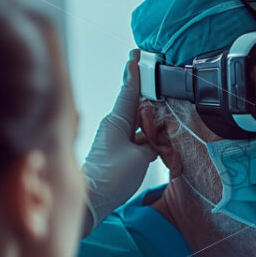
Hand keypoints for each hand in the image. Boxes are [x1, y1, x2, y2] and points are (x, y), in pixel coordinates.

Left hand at [82, 49, 156, 231]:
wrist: (92, 201)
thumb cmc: (113, 177)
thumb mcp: (141, 158)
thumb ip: (153, 144)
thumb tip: (156, 141)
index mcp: (118, 121)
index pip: (130, 91)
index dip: (136, 73)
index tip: (137, 54)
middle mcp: (115, 126)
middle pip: (134, 103)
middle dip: (144, 89)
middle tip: (152, 70)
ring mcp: (115, 139)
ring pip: (137, 121)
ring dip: (149, 114)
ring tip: (163, 104)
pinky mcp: (117, 153)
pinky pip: (136, 136)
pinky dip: (147, 132)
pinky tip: (158, 134)